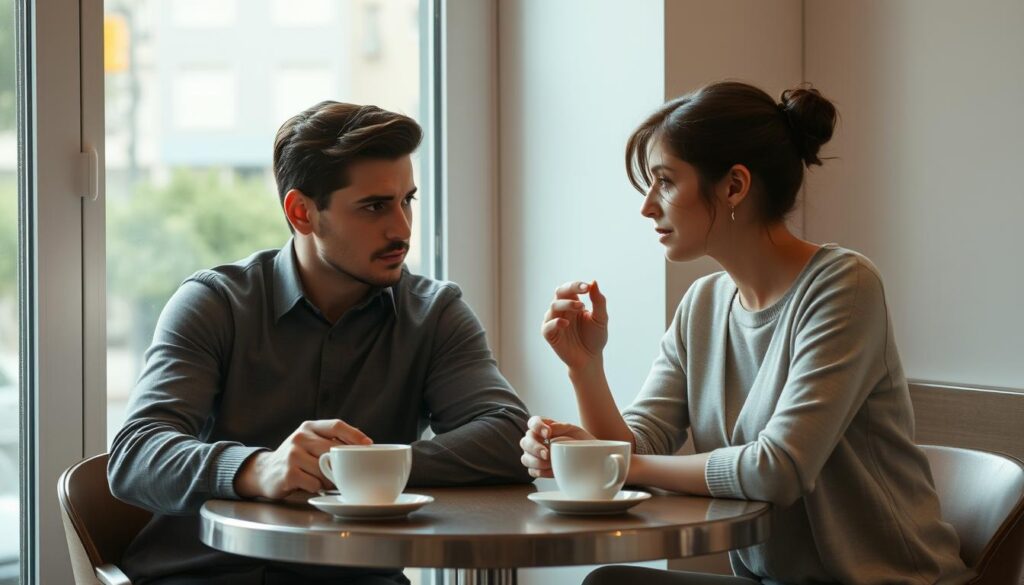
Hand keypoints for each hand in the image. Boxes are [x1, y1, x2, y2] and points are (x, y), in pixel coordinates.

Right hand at [234, 419, 371, 499]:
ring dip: (329, 478)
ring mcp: (292, 454)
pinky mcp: (288, 473)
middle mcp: (300, 437)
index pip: (336, 425)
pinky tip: (310, 484)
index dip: (354, 435)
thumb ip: (331, 441)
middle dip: (342, 464)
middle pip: (332, 449)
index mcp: (309, 427)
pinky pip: (314, 483)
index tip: (369, 445)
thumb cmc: (296, 458)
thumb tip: (364, 443)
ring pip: (324, 468)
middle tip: (348, 473)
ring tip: (325, 480)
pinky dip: (317, 487)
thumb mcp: (311, 442)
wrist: (265, 472)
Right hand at [519, 415, 593, 478]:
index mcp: (543, 427)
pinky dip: (540, 472)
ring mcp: (534, 455)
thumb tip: (551, 427)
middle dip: (535, 448)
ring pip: (525, 458)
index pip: (533, 422)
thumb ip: (562, 426)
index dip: (537, 427)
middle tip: (546, 453)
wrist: (588, 457)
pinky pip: (532, 471)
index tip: (548, 433)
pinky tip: (551, 471)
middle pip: (525, 442)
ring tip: (549, 464)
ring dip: (536, 462)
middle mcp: (536, 440)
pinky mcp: (538, 469)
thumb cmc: (579, 441)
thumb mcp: (574, 430)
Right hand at [541, 280, 608, 370]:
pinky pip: (547, 325)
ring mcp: (554, 321)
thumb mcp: (600, 318)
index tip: (587, 287)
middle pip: (559, 292)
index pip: (570, 288)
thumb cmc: (595, 338)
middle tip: (584, 292)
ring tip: (581, 307)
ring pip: (553, 306)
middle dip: (570, 289)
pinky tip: (566, 323)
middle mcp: (561, 310)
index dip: (577, 285)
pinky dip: (555, 322)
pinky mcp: (550, 335)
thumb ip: (598, 301)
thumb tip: (594, 282)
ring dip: (566, 304)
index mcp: (573, 303)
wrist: (590, 359)